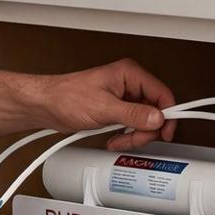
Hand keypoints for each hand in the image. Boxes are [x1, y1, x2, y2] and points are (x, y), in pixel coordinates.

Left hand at [37, 59, 178, 150]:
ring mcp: (123, 98)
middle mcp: (128, 84)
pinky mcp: (116, 111)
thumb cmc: (66, 97)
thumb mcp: (103, 107)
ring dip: (133, 136)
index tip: (165, 131)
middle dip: (145, 130)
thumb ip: (132, 114)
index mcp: (129, 74)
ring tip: (118, 140)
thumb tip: (156, 117)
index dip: (167, 114)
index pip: (161, 93)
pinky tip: (114, 139)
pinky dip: (125, 137)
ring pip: (144, 121)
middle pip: (155, 111)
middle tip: (133, 138)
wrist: (47, 105)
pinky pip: (132, 126)